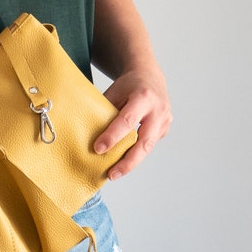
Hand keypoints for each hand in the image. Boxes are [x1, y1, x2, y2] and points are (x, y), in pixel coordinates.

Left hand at [94, 65, 171, 179]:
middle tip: (111, 174)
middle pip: (144, 142)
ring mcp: (165, 120)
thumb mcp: (114, 92)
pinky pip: (149, 145)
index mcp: (143, 97)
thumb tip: (86, 134)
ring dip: (131, 162)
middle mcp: (158, 110)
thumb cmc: (127, 86)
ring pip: (148, 147)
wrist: (149, 77)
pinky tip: (123, 161)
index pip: (127, 121)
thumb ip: (105, 111)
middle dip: (127, 161)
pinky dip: (135, 154)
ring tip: (114, 173)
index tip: (97, 149)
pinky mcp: (165, 128)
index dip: (112, 137)